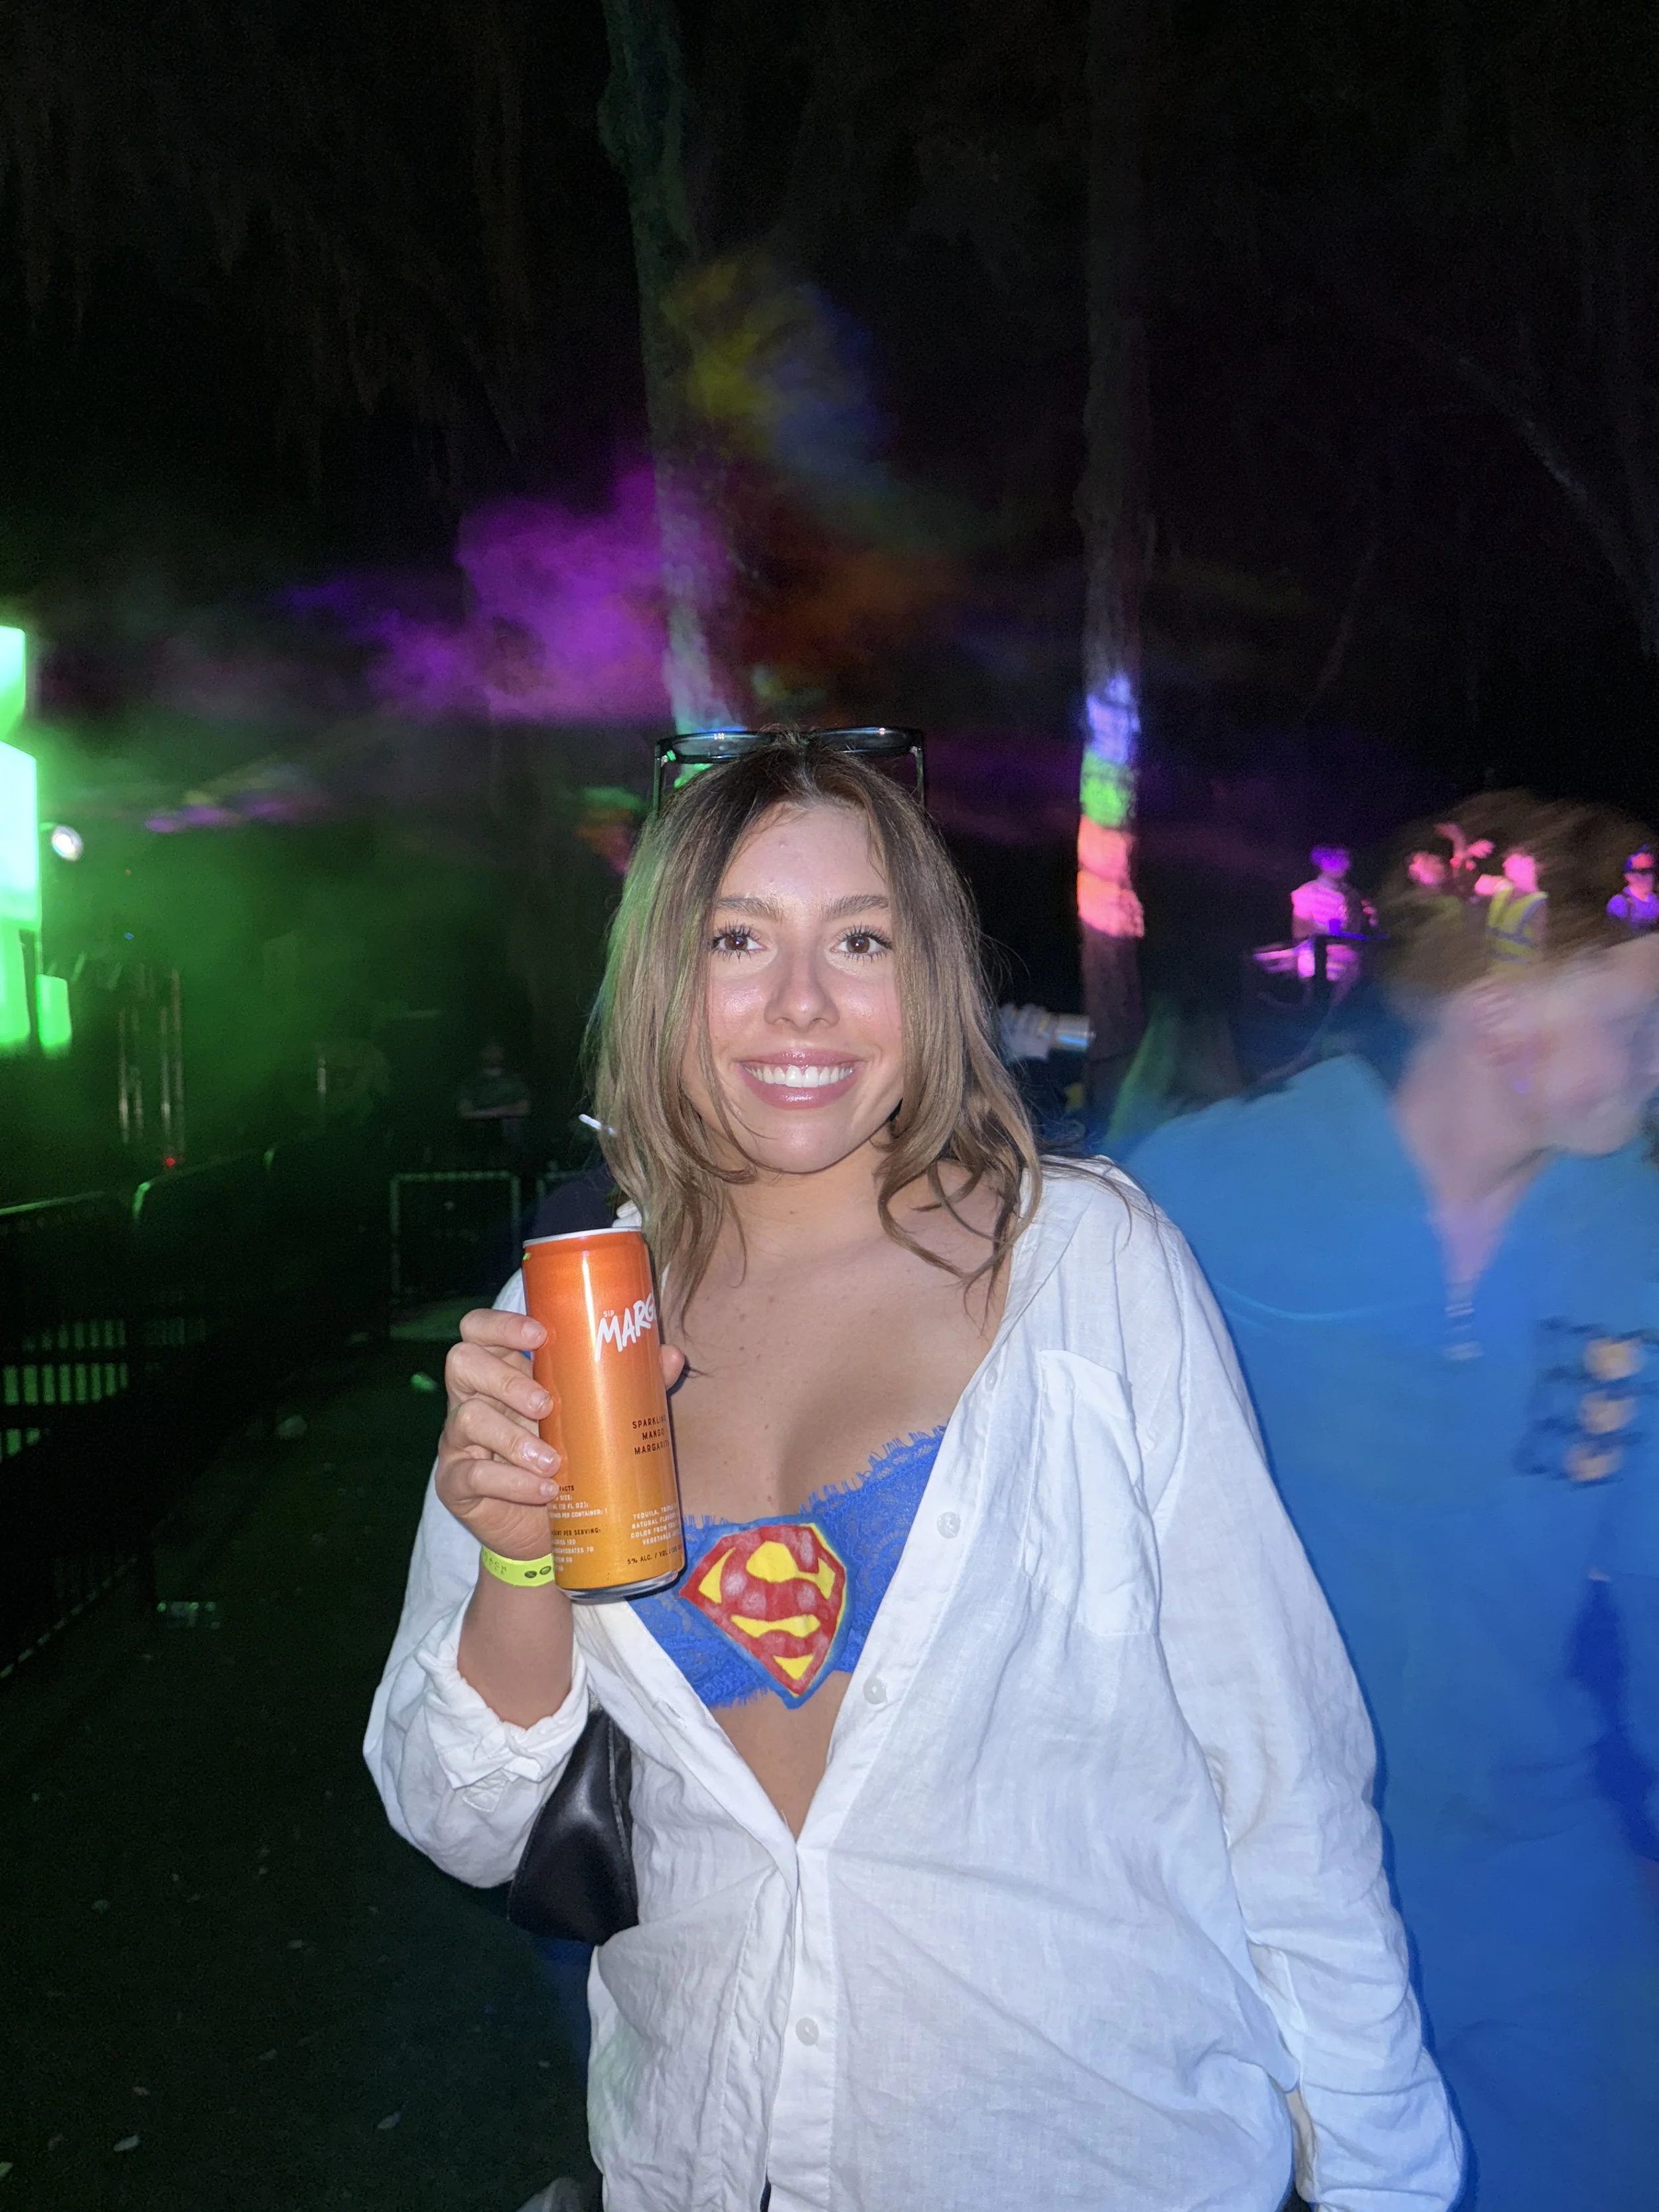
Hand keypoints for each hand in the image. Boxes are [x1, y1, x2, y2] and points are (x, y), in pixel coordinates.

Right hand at [436, 1308, 685, 1562]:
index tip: (540, 1334)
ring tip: (553, 1461)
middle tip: (547, 1405)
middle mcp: (473, 1398)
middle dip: (506, 1379)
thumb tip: (672, 1355)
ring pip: (469, 1418)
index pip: (478, 1328)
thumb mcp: (596, 1421)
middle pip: (463, 1362)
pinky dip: (511, 1481)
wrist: (546, 1534)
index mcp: (502, 1370)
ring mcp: (458, 1440)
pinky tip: (544, 1489)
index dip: (500, 1323)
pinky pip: (471, 1473)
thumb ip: (628, 1387)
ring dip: (513, 1437)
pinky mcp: (456, 1483)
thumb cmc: (569, 1461)